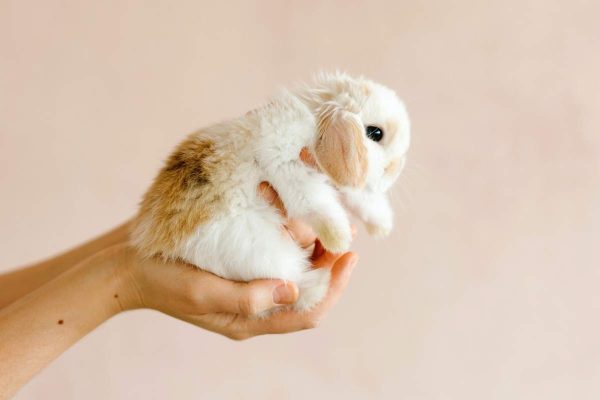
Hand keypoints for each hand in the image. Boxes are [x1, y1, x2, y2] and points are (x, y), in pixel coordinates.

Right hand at [118, 183, 357, 339]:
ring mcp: (247, 285)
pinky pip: (274, 255)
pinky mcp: (239, 265)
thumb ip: (248, 296)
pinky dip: (289, 238)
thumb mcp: (203, 293)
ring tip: (323, 218)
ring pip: (294, 270)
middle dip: (329, 262)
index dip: (335, 287)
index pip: (308, 313)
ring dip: (312, 247)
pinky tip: (292, 214)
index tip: (351, 256)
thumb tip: (293, 291)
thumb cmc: (163, 281)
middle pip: (307, 290)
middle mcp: (255, 306)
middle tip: (342, 229)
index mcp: (250, 321)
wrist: (128, 266)